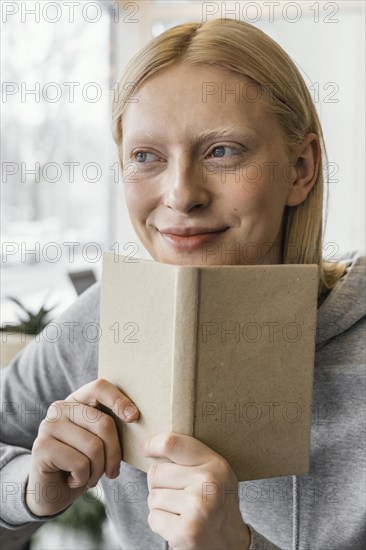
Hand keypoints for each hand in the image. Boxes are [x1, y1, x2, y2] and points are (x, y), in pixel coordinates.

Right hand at [26, 379, 138, 515]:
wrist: (52, 492)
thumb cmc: (83, 464)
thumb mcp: (99, 441)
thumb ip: (110, 427)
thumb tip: (136, 416)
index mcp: (76, 400)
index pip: (100, 387)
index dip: (119, 400)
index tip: (134, 417)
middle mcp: (60, 408)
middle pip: (103, 423)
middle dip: (114, 453)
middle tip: (111, 471)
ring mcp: (48, 426)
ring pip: (94, 447)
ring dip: (98, 471)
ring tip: (90, 476)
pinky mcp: (41, 448)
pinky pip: (80, 464)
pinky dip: (84, 478)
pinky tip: (74, 480)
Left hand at [143, 432, 249, 549]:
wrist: (231, 543)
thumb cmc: (215, 503)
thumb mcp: (214, 473)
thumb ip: (190, 457)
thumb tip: (151, 445)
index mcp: (215, 464)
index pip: (172, 444)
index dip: (153, 444)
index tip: (147, 448)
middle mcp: (208, 483)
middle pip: (156, 472)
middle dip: (159, 485)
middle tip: (177, 495)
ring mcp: (198, 507)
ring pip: (153, 496)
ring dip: (160, 506)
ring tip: (180, 511)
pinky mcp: (186, 531)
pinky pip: (154, 518)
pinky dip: (160, 524)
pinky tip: (178, 525)